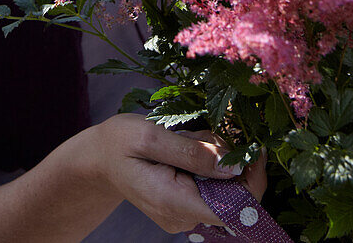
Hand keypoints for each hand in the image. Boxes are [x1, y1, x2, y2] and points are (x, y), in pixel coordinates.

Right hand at [84, 114, 264, 233]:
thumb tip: (232, 166)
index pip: (233, 208)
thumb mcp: (151, 135)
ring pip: (224, 185)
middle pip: (232, 194)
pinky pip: (212, 184)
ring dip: (214, 156)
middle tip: (197, 135)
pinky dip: (207, 162)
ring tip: (184, 140)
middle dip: (226, 159)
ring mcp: (185, 214)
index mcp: (173, 202)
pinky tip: (185, 149)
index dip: (252, 181)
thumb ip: (192, 153)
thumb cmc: (119, 142)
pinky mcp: (187, 205)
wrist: (99, 158)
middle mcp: (183, 217)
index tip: (253, 149)